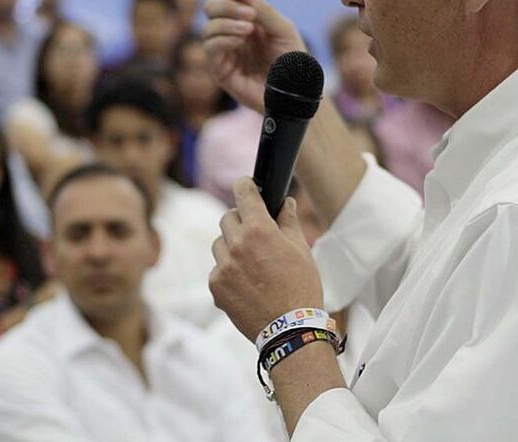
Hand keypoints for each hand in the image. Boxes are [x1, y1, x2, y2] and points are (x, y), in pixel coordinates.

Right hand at [202, 0, 305, 111]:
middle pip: (211, 7)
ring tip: (248, 30)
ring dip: (226, 23)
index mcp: (247, 17)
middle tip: (249, 15)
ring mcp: (225, 50)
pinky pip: (210, 48)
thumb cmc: (293, 61)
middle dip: (226, 5)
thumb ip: (264, 10)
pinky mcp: (220, 70)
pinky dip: (222, 39)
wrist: (295, 92)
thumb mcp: (283, 30)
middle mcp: (232, 31)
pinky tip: (239, 40)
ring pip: (207, 27)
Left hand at [210, 177, 324, 340]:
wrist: (290, 331)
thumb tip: (284, 202)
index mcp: (259, 230)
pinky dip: (227, 271)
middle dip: (240, 221)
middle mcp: (236, 245)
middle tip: (255, 234)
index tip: (246, 186)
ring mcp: (223, 267)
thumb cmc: (301, 288)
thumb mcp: (301, 250)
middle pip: (228, 218)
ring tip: (251, 263)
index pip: (243, 193)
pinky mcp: (215, 286)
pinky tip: (246, 283)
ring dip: (231, 246)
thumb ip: (288, 222)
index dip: (245, 186)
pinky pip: (217, 268)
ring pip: (219, 243)